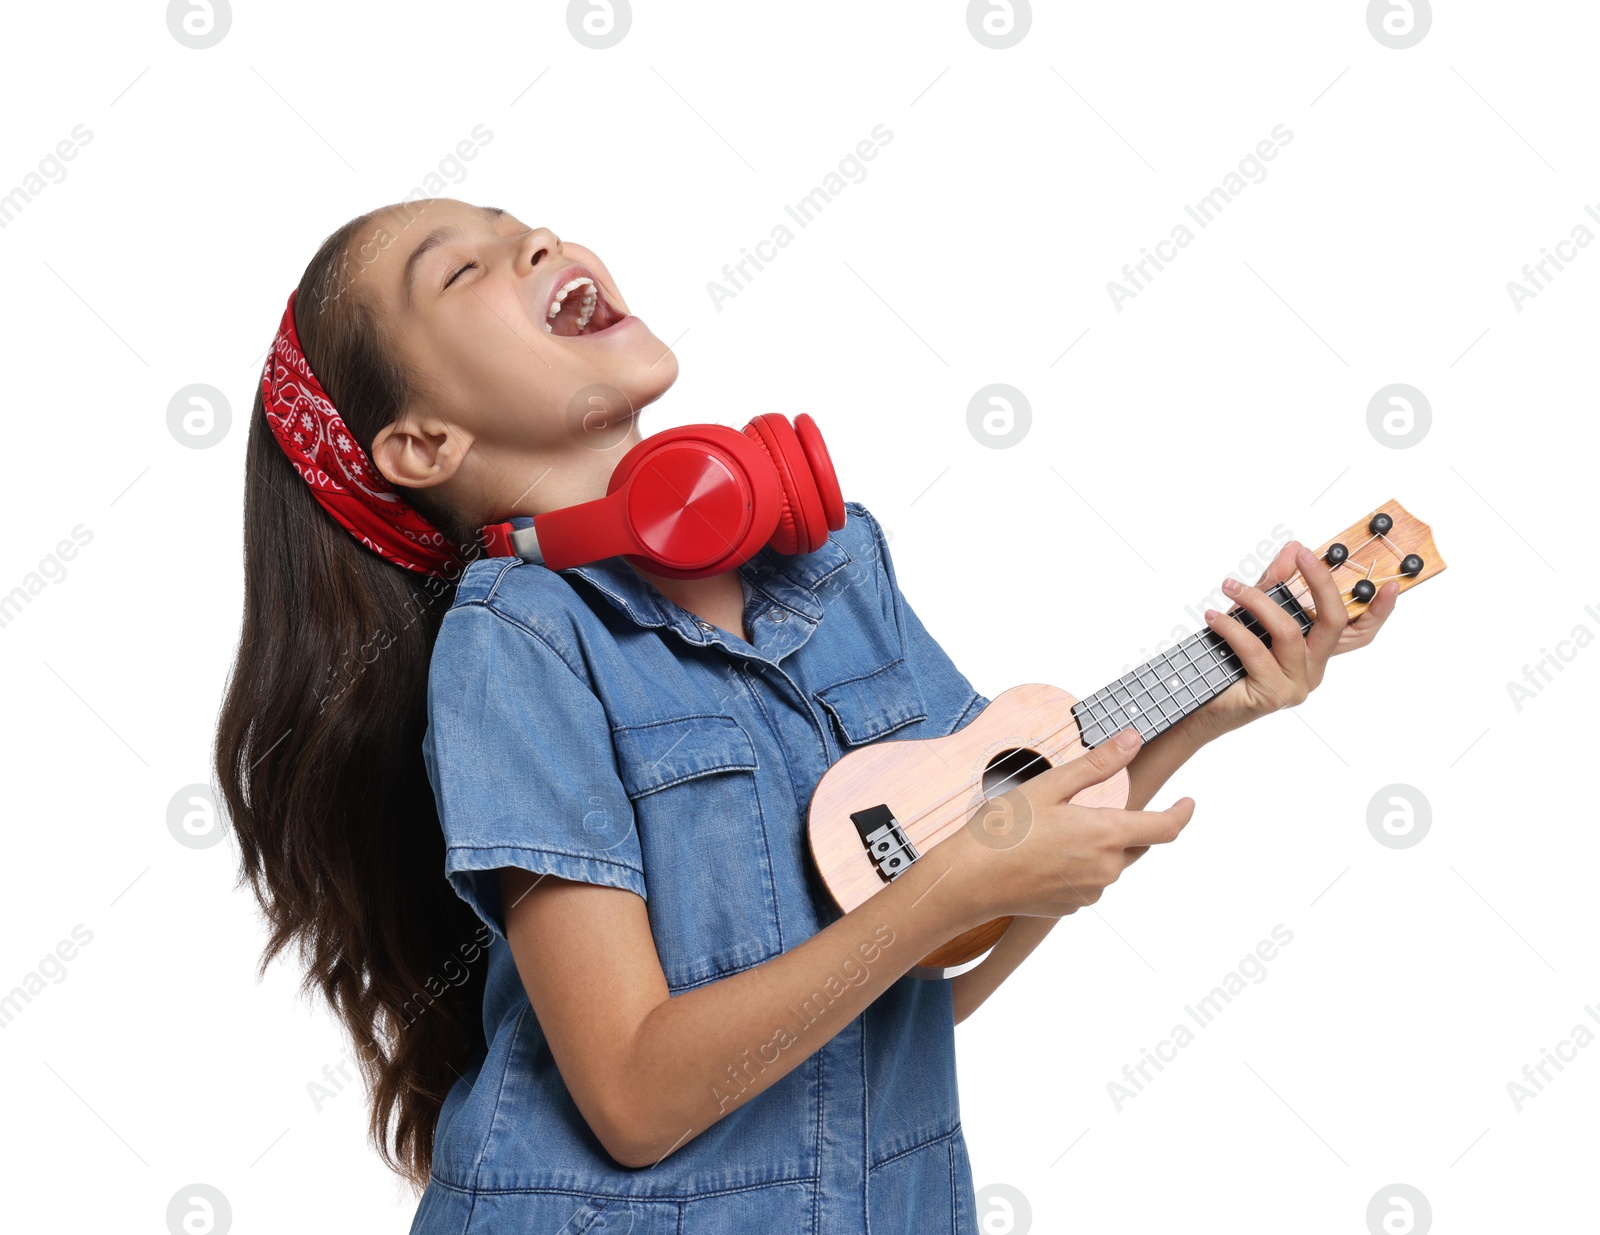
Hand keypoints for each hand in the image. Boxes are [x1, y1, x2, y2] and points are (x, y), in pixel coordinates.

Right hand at [951, 729, 1194, 919]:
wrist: (968, 881)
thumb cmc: (1002, 831)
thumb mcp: (1050, 787)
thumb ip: (1097, 765)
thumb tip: (1132, 740)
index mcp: (1106, 836)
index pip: (1165, 828)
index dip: (1182, 814)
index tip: (1189, 802)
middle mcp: (1106, 870)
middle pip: (1137, 845)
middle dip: (1130, 825)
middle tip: (1099, 806)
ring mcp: (1089, 893)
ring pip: (1110, 864)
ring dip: (1099, 845)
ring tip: (1057, 828)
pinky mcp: (1071, 907)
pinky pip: (1089, 882)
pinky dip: (1079, 865)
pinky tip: (1047, 852)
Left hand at [1192, 539, 1398, 738]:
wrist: (1202, 705)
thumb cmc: (1228, 659)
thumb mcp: (1252, 614)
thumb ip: (1274, 584)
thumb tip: (1292, 549)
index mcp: (1316, 651)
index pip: (1359, 632)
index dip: (1379, 611)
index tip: (1390, 585)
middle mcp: (1313, 669)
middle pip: (1334, 622)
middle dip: (1320, 582)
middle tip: (1300, 555)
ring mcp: (1297, 685)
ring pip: (1288, 631)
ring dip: (1257, 601)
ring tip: (1230, 587)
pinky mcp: (1274, 694)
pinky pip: (1256, 650)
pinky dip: (1232, 627)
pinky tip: (1214, 618)